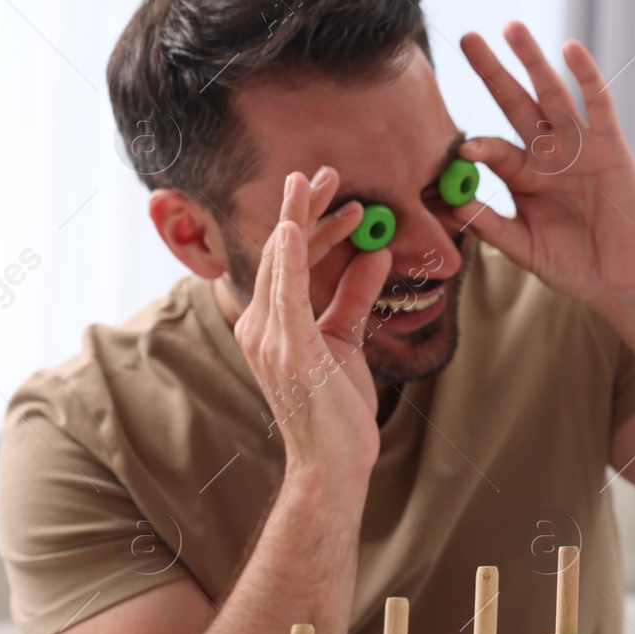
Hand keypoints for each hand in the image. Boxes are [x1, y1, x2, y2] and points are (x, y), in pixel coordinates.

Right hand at [233, 167, 390, 478]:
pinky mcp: (288, 351)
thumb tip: (374, 255)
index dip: (310, 223)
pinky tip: (293, 232)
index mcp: (271, 322)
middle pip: (281, 253)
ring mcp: (270, 338)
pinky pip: (286, 297)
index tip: (334, 193)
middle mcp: (260, 326)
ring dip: (294, 219)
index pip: (291, 260)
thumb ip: (354, 297)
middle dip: (300, 208)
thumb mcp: (347, 340)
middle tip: (323, 171)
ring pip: (281, 265)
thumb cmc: (336, 408)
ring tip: (308, 182)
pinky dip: (290, 261)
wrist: (332, 463)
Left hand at [454, 22, 634, 307]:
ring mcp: (578, 146)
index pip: (493, 150)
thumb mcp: (525, 249)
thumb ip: (491, 226)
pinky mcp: (610, 145)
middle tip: (467, 38)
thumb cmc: (571, 265)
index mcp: (523, 176)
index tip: (461, 149)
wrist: (621, 277)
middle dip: (492, 72)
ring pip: (551, 94)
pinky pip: (597, 104)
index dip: (478, 147)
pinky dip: (585, 76)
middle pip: (514, 104)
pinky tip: (569, 49)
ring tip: (513, 28)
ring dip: (533, 60)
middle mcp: (546, 154)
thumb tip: (451, 203)